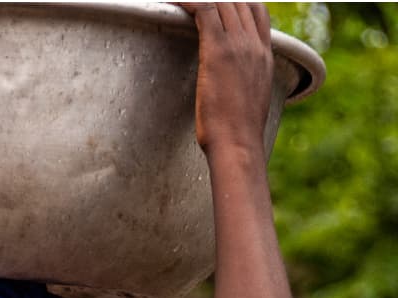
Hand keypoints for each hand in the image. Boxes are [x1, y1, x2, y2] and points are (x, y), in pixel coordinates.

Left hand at [178, 3, 273, 153]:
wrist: (238, 144)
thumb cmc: (238, 134)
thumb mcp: (249, 103)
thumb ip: (244, 86)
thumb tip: (232, 90)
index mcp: (265, 56)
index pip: (258, 12)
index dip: (238, 1)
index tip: (219, 3)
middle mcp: (255, 45)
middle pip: (240, 1)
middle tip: (191, 4)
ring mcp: (239, 45)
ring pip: (223, 2)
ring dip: (199, 1)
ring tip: (180, 2)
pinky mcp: (218, 50)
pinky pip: (204, 10)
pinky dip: (187, 2)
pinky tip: (172, 1)